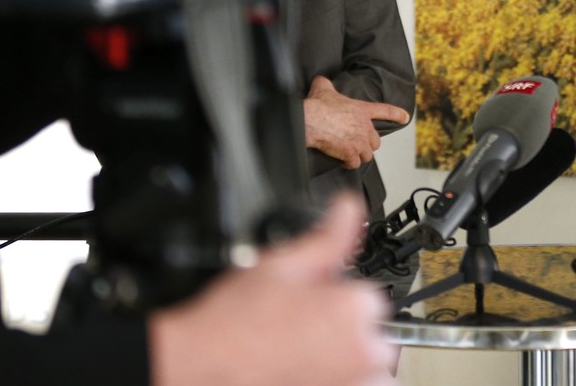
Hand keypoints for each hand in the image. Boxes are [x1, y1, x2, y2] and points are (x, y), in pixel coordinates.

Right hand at [148, 193, 394, 385]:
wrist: (198, 365)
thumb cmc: (233, 324)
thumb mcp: (281, 265)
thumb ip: (328, 237)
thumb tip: (349, 208)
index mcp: (355, 309)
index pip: (371, 299)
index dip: (339, 300)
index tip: (315, 307)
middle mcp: (362, 353)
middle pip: (377, 337)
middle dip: (348, 334)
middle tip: (303, 334)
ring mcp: (351, 385)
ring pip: (373, 373)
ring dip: (351, 368)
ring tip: (303, 360)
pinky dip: (342, 383)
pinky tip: (306, 376)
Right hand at [304, 76, 411, 169]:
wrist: (310, 121)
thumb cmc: (318, 105)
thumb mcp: (324, 88)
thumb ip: (326, 83)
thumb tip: (320, 79)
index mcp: (362, 110)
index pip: (386, 111)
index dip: (397, 114)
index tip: (405, 118)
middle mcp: (365, 127)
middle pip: (376, 141)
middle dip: (368, 144)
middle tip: (357, 143)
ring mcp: (359, 142)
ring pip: (367, 155)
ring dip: (359, 156)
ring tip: (350, 154)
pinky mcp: (350, 154)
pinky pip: (354, 164)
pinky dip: (349, 164)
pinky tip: (342, 161)